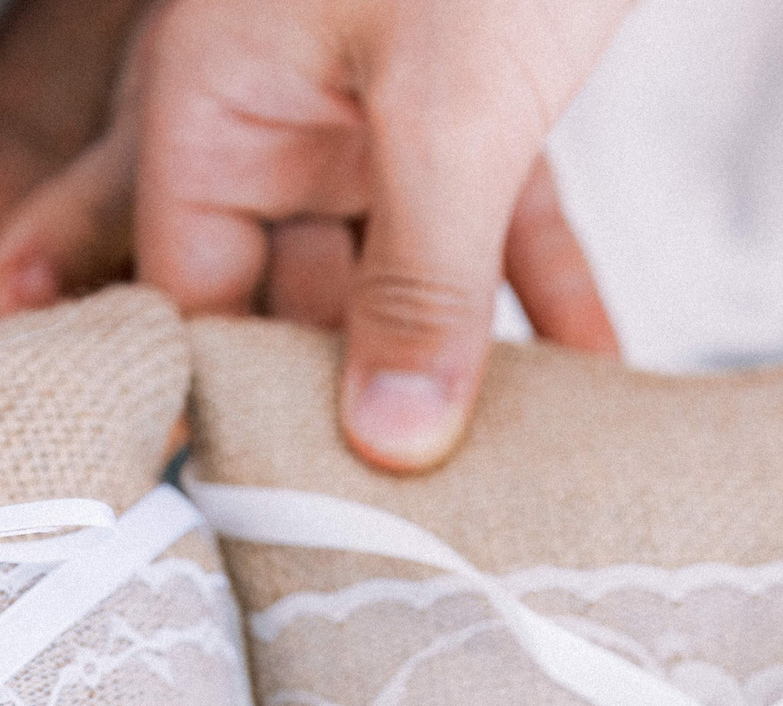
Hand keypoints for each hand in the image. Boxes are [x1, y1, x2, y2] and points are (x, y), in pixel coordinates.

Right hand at [132, 0, 625, 468]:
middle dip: (344, 408)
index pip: (191, 290)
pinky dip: (546, 297)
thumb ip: (421, 277)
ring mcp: (381, 111)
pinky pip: (504, 227)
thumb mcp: (445, 102)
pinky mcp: (479, 102)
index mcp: (220, 99)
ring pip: (407, 280)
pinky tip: (591, 378)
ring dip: (455, 368)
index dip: (229, 401)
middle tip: (392, 529)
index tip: (276, 515)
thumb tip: (392, 440)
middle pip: (295, 302)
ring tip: (494, 483)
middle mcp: (289, 113)